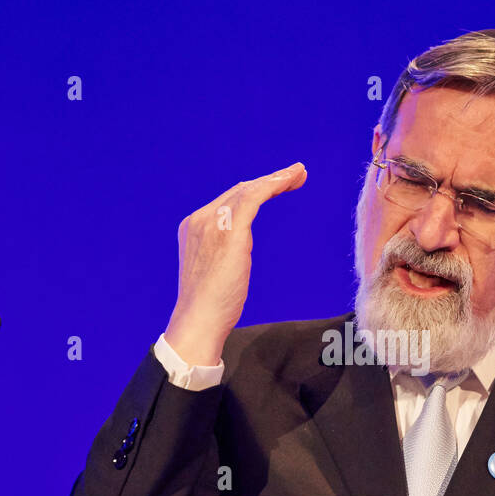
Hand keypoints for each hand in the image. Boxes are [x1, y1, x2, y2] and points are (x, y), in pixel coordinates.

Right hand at [164, 162, 307, 364]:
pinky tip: (288, 182)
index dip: (256, 189)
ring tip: (300, 174)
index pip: (228, 200)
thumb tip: (240, 247)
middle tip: (297, 174)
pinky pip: (254, 199)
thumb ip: (225, 251)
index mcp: (194, 226)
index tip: (279, 185)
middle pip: (239, 191)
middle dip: (270, 180)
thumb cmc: (210, 306)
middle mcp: (200, 220)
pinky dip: (272, 186)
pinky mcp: (228, 233)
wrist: (199, 321)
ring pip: (248, 191)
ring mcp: (212, 224)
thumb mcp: (216, 269)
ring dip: (277, 179)